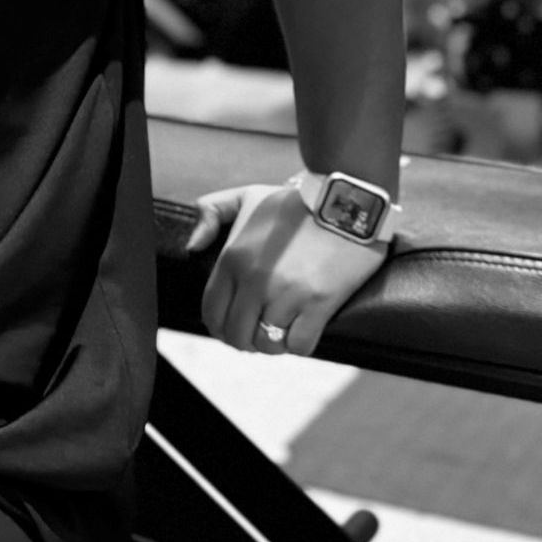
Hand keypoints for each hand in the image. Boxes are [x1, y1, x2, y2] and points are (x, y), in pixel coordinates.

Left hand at [186, 182, 386, 356]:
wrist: (348, 199)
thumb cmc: (297, 202)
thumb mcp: (248, 196)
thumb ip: (212, 211)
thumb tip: (193, 246)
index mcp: (233, 258)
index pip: (212, 312)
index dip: (220, 327)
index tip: (234, 326)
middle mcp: (254, 280)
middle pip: (237, 335)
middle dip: (245, 340)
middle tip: (260, 332)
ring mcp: (286, 294)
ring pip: (267, 343)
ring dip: (273, 342)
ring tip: (282, 330)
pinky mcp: (318, 303)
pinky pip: (299, 345)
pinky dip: (300, 343)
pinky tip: (304, 328)